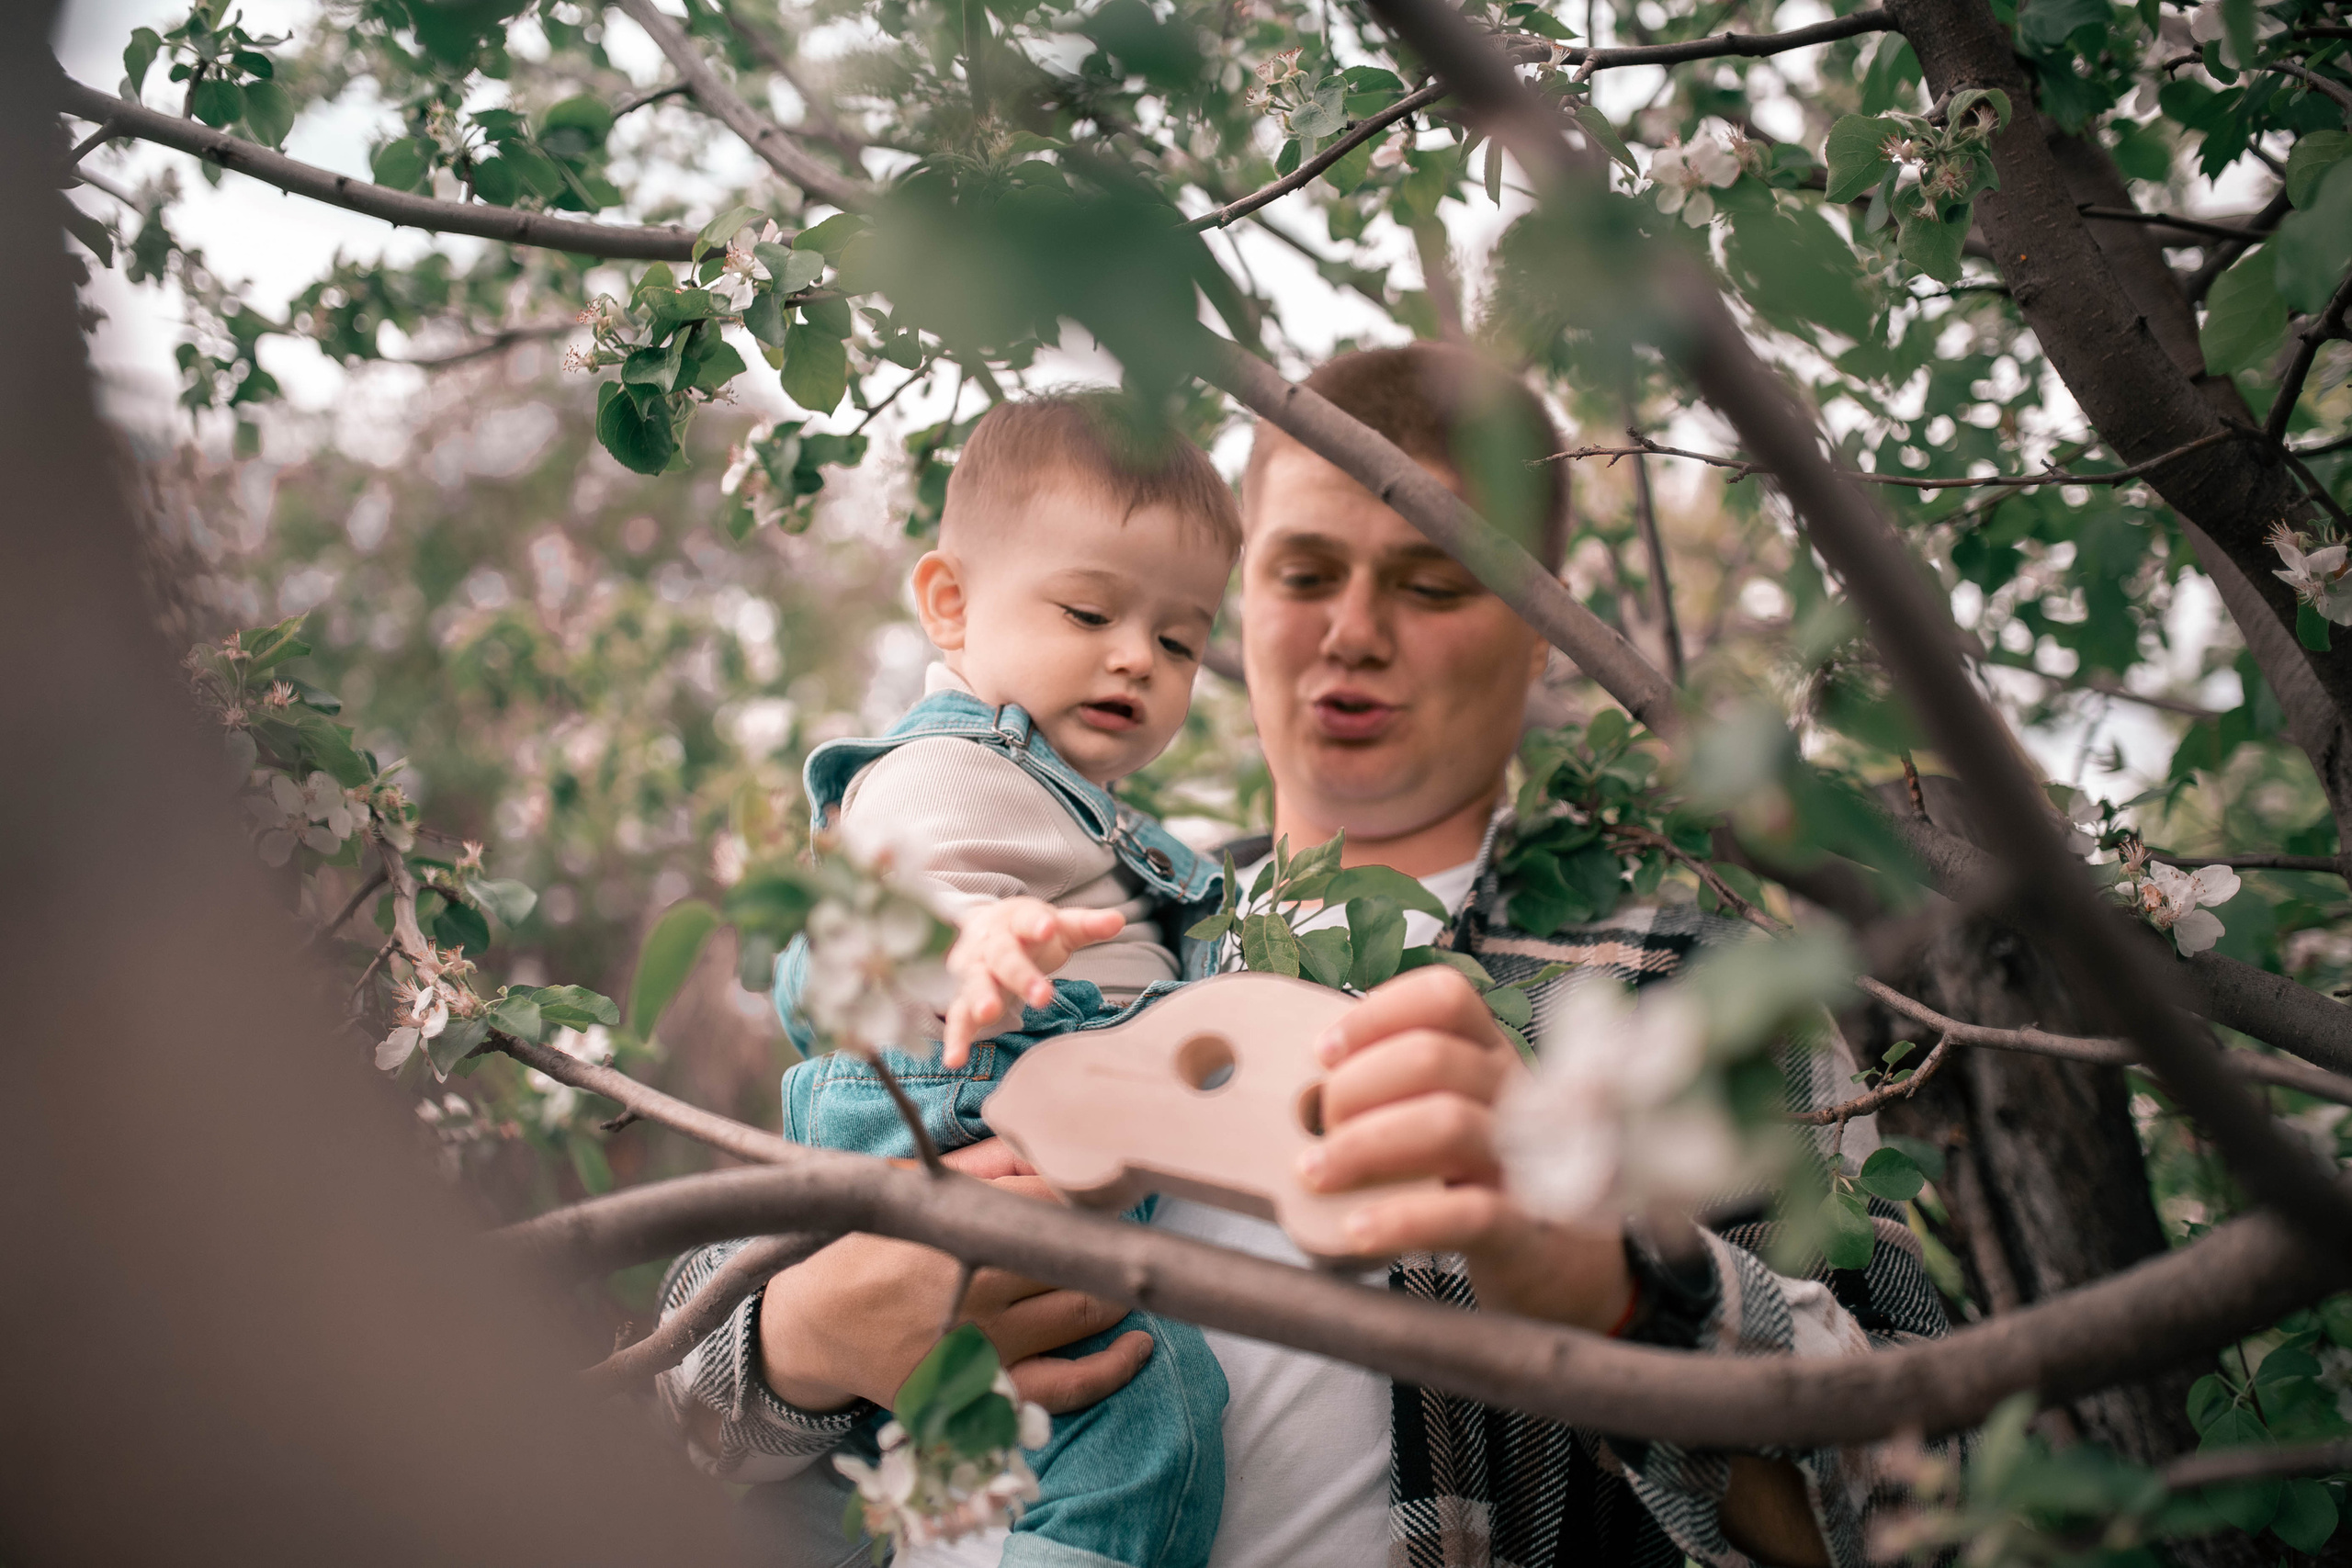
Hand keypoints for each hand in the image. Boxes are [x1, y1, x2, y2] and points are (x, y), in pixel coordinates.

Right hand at [757, 1139, 1151, 1413]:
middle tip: (1121, 1226)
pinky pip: (1065, 1386)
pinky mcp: (982, 1391)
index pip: (1050, 1198)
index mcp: (955, 1227)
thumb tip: (1039, 1141)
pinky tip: (1138, 1345)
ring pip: (1083, 1310)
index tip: (1103, 1187)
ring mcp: (984, 1344)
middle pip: (1075, 1252)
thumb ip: (976, 1164)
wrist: (810, 1328)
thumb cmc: (863, 1249)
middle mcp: (976, 1285)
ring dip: (1117, 1287)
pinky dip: (1110, 1368)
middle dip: (1107, 1235)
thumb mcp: (905, 1187)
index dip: (1086, 1191)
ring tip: (1124, 1270)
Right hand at [940, 897, 1125, 1067]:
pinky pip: (957, 1017)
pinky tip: (956, 1059)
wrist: (980, 930)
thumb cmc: (1027, 931)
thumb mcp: (1058, 926)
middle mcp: (988, 945)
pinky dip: (955, 1038)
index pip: (1025, 920)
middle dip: (1020, 975)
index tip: (1047, 927)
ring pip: (975, 984)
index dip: (1036, 924)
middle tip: (1041, 995)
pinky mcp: (963, 999)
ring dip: (980, 999)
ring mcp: (972, 972)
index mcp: (1014, 921)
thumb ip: (1086, 925)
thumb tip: (1119, 920)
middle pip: (1003, 958)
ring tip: (988, 1014)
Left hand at [1296, 966, 1633, 1333]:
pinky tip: (1357, 1228)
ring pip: (1448, 1124)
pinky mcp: (1522, 1227)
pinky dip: (1401, 1219)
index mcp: (1490, 1055)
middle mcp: (1513, 1094)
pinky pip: (1466, 1214)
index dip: (1376, 1013)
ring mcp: (1523, 1160)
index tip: (1323, 1052)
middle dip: (1355, 1086)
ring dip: (1364, 1144)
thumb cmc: (1477, 1174)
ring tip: (1316, 1171)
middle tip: (1318, 1127)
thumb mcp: (1450, 1111)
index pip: (1445, 997)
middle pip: (1432, 1057)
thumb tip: (1306, 1087)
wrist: (1556, 1259)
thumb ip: (1395, 1089)